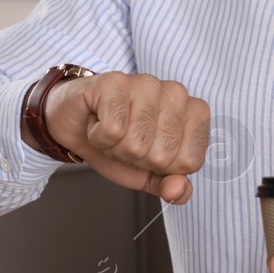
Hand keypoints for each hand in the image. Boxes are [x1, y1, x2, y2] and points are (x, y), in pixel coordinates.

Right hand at [37, 71, 208, 203]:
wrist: (77, 124)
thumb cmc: (118, 142)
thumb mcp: (149, 173)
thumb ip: (172, 186)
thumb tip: (177, 191)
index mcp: (196, 114)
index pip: (190, 162)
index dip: (162, 167)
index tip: (148, 151)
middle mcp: (177, 93)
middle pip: (162, 155)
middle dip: (136, 159)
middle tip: (125, 139)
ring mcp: (146, 83)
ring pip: (136, 143)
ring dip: (115, 148)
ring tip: (111, 129)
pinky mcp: (115, 82)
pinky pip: (112, 130)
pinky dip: (98, 137)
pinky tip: (97, 120)